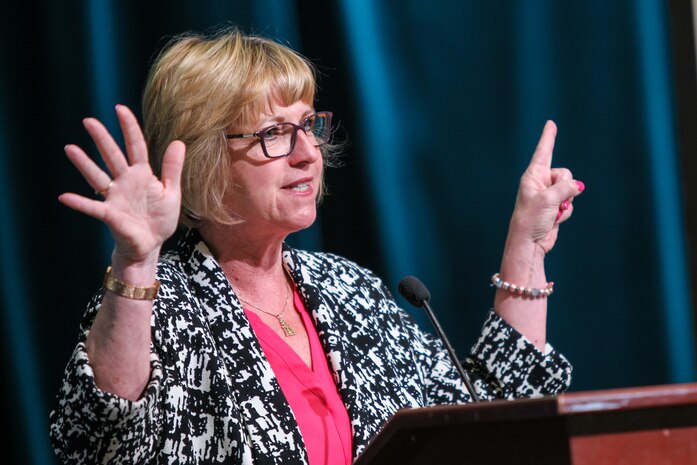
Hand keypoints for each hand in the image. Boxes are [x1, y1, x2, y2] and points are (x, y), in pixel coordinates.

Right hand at [59, 105, 184, 265]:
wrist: (151, 245)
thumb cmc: (159, 219)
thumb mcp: (171, 192)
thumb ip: (172, 168)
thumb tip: (179, 142)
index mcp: (142, 175)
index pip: (136, 147)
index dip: (129, 128)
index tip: (120, 109)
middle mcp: (125, 182)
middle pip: (113, 156)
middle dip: (102, 139)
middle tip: (88, 120)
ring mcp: (115, 197)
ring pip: (98, 176)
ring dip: (84, 164)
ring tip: (70, 148)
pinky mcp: (110, 215)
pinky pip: (92, 207)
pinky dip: (79, 203)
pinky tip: (64, 197)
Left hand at [507, 120, 583, 253]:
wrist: (530, 243)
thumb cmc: (531, 219)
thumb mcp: (548, 199)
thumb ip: (565, 187)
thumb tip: (577, 186)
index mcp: (532, 177)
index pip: (543, 152)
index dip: (548, 137)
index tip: (551, 123)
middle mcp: (540, 183)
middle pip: (565, 173)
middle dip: (565, 186)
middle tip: (552, 201)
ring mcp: (548, 195)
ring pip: (570, 189)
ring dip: (565, 203)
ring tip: (550, 213)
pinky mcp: (555, 207)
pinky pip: (569, 203)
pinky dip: (565, 212)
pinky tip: (554, 220)